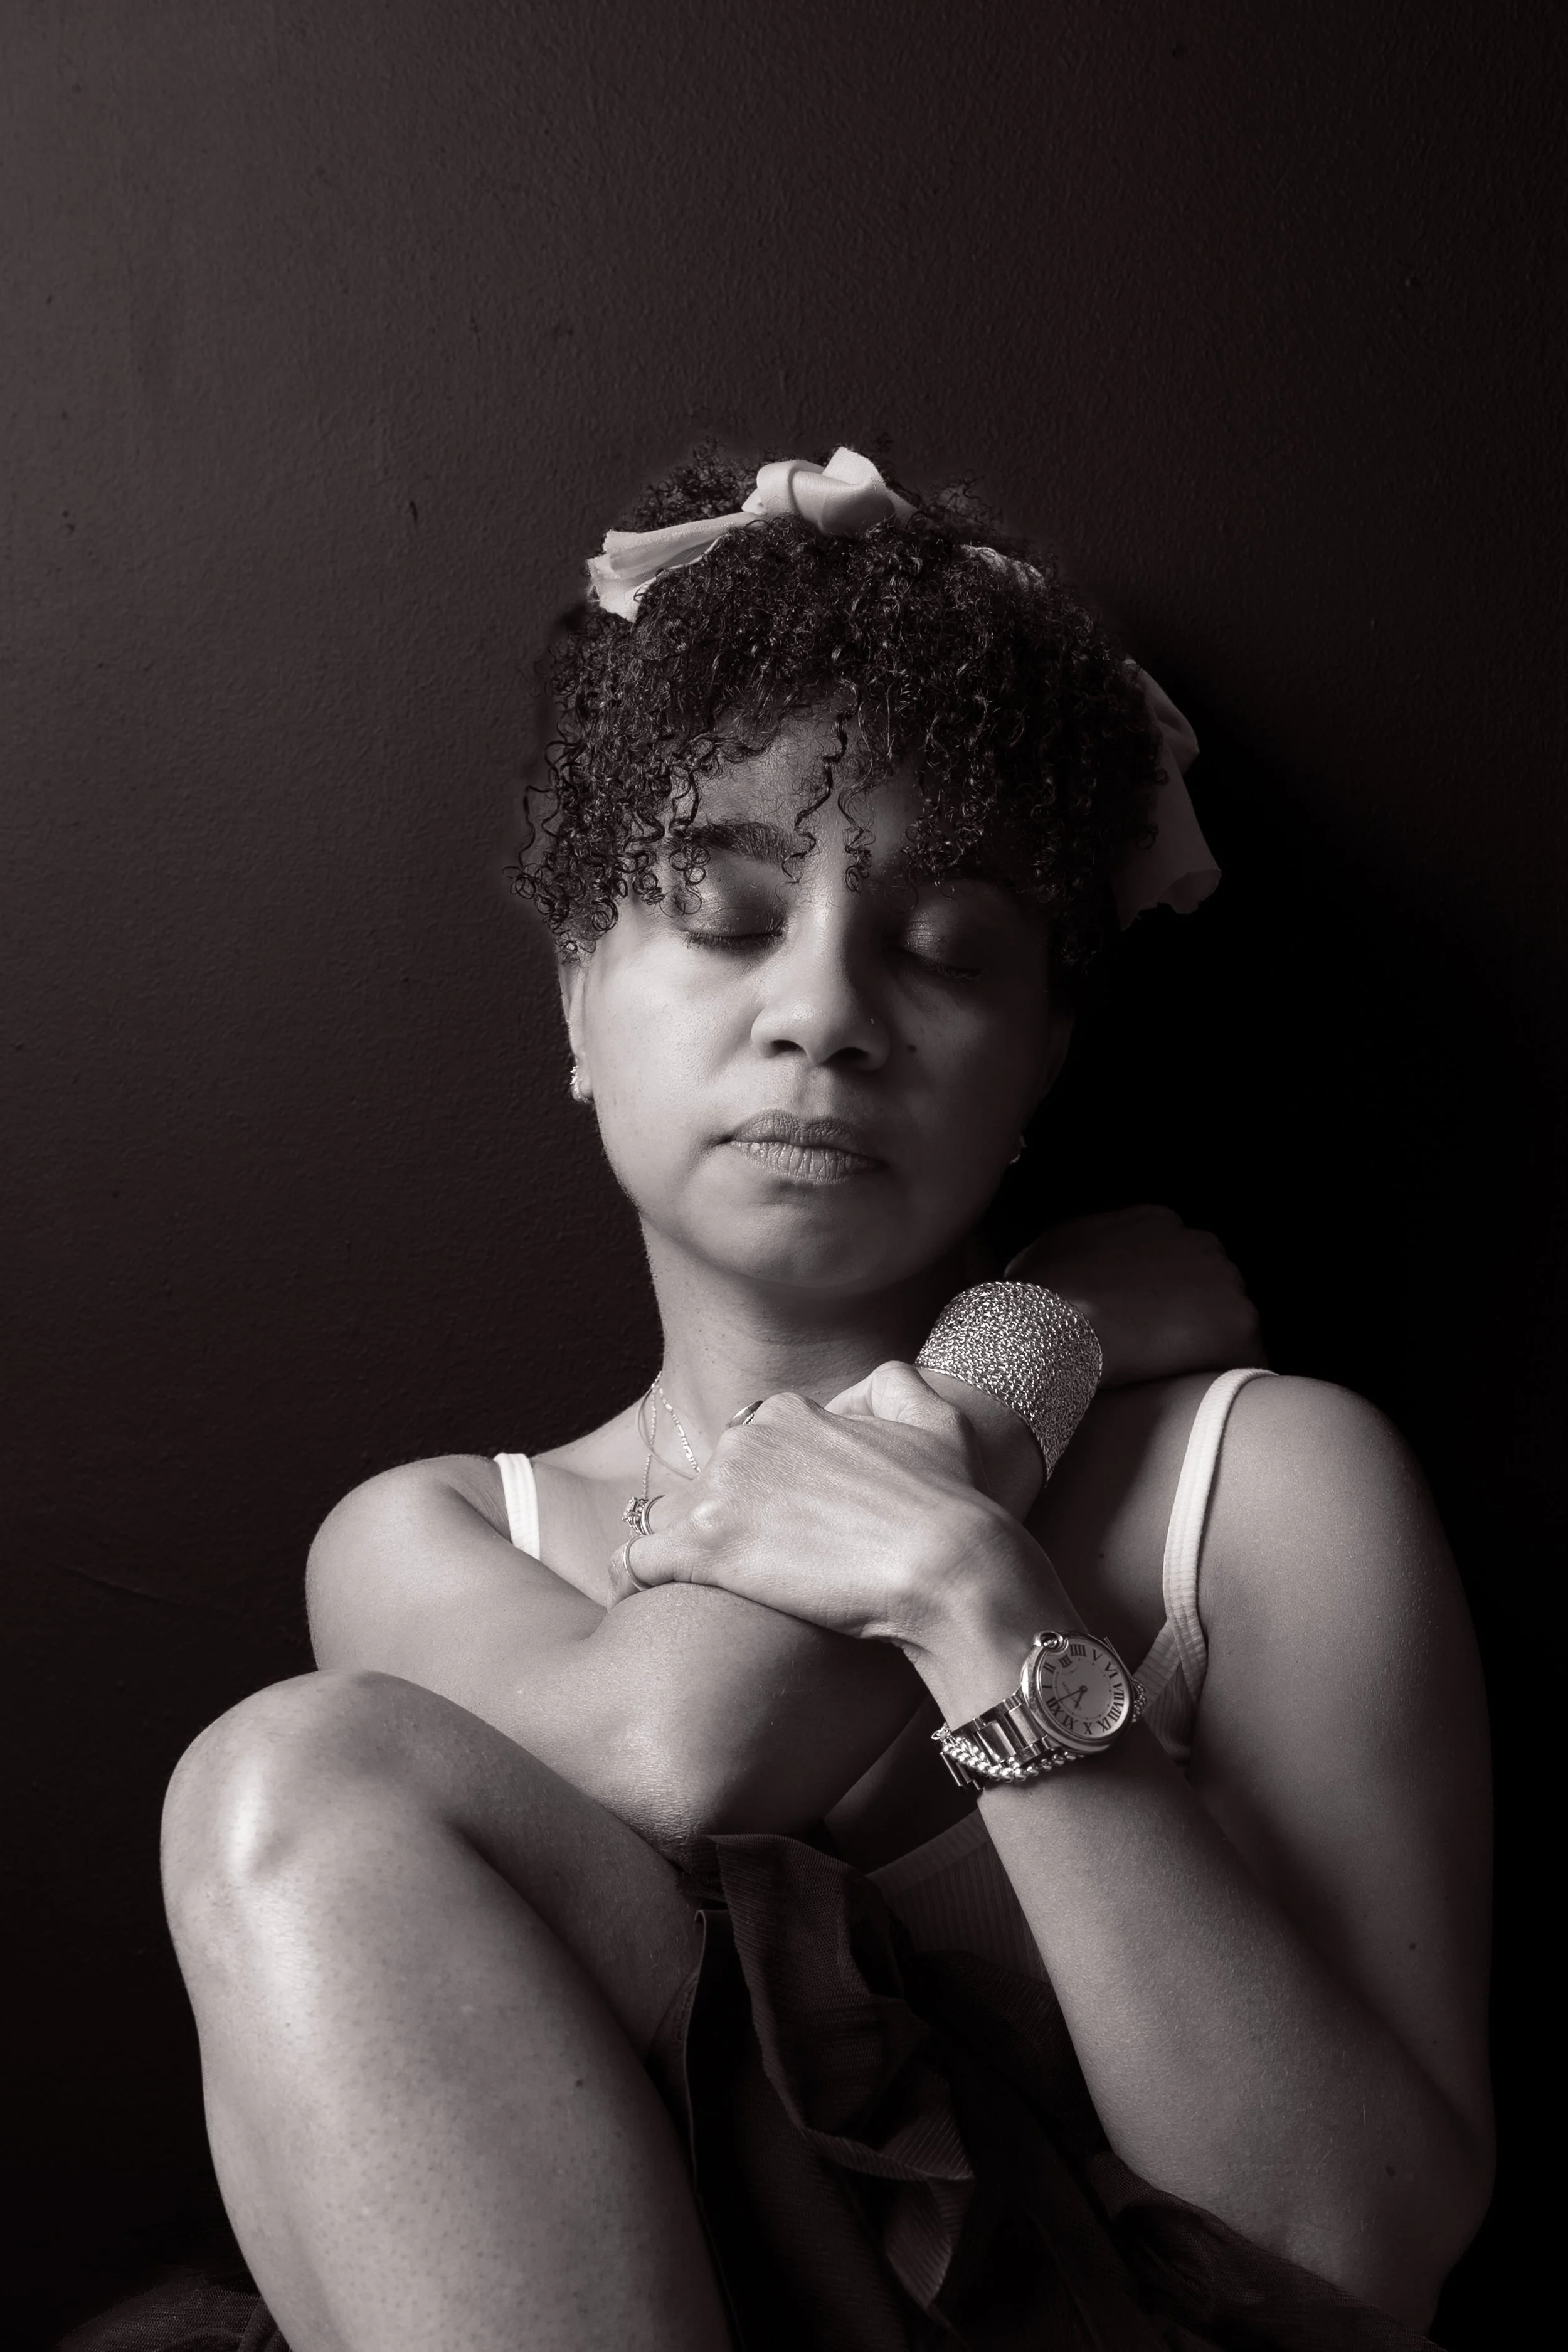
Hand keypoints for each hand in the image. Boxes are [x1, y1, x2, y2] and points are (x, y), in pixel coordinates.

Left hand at [611, 1364, 1055, 1664]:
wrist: (948, 1569)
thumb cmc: (948, 1501)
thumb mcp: (934, 1419)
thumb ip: (894, 1385)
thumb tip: (857, 1391)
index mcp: (787, 1411)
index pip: (753, 1445)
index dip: (771, 1487)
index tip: (792, 1524)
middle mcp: (745, 1440)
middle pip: (714, 1482)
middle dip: (733, 1517)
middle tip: (774, 1564)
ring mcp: (723, 1494)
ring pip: (676, 1518)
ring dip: (686, 1547)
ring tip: (704, 1589)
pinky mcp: (708, 1550)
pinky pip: (637, 1561)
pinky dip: (626, 1576)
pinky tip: (627, 1594)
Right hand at [1009, 1205, 1262, 1387]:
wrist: (1054, 1324)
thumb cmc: (1040, 1295)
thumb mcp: (1052, 1251)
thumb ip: (1082, 1251)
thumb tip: (1069, 1269)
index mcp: (1156, 1222)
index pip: (1180, 1259)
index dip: (1166, 1299)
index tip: (1150, 1328)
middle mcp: (1197, 1241)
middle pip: (1213, 1288)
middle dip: (1195, 1321)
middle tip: (1166, 1359)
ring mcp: (1223, 1279)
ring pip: (1233, 1323)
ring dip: (1212, 1352)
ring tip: (1180, 1384)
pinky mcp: (1237, 1321)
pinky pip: (1248, 1358)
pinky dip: (1228, 1379)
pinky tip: (1198, 1397)